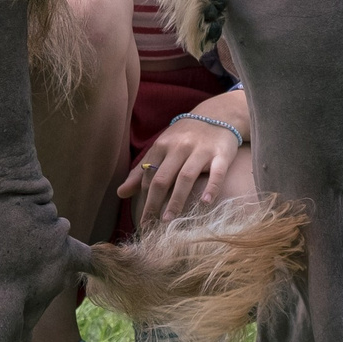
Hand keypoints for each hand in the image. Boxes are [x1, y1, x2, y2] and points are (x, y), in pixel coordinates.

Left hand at [117, 95, 249, 221]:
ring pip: (185, 177)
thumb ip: (142, 171)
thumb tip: (120, 193)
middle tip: (150, 226)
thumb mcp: (162, 148)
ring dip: (176, 200)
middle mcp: (179, 147)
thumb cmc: (185, 137)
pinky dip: (211, 187)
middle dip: (154, 204)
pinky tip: (205, 202)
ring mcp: (201, 150)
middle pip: (163, 178)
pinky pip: (216, 172)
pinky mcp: (221, 154)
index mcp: (162, 146)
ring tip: (168, 220)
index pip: (148, 176)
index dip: (143, 200)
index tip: (143, 221)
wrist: (218, 115)